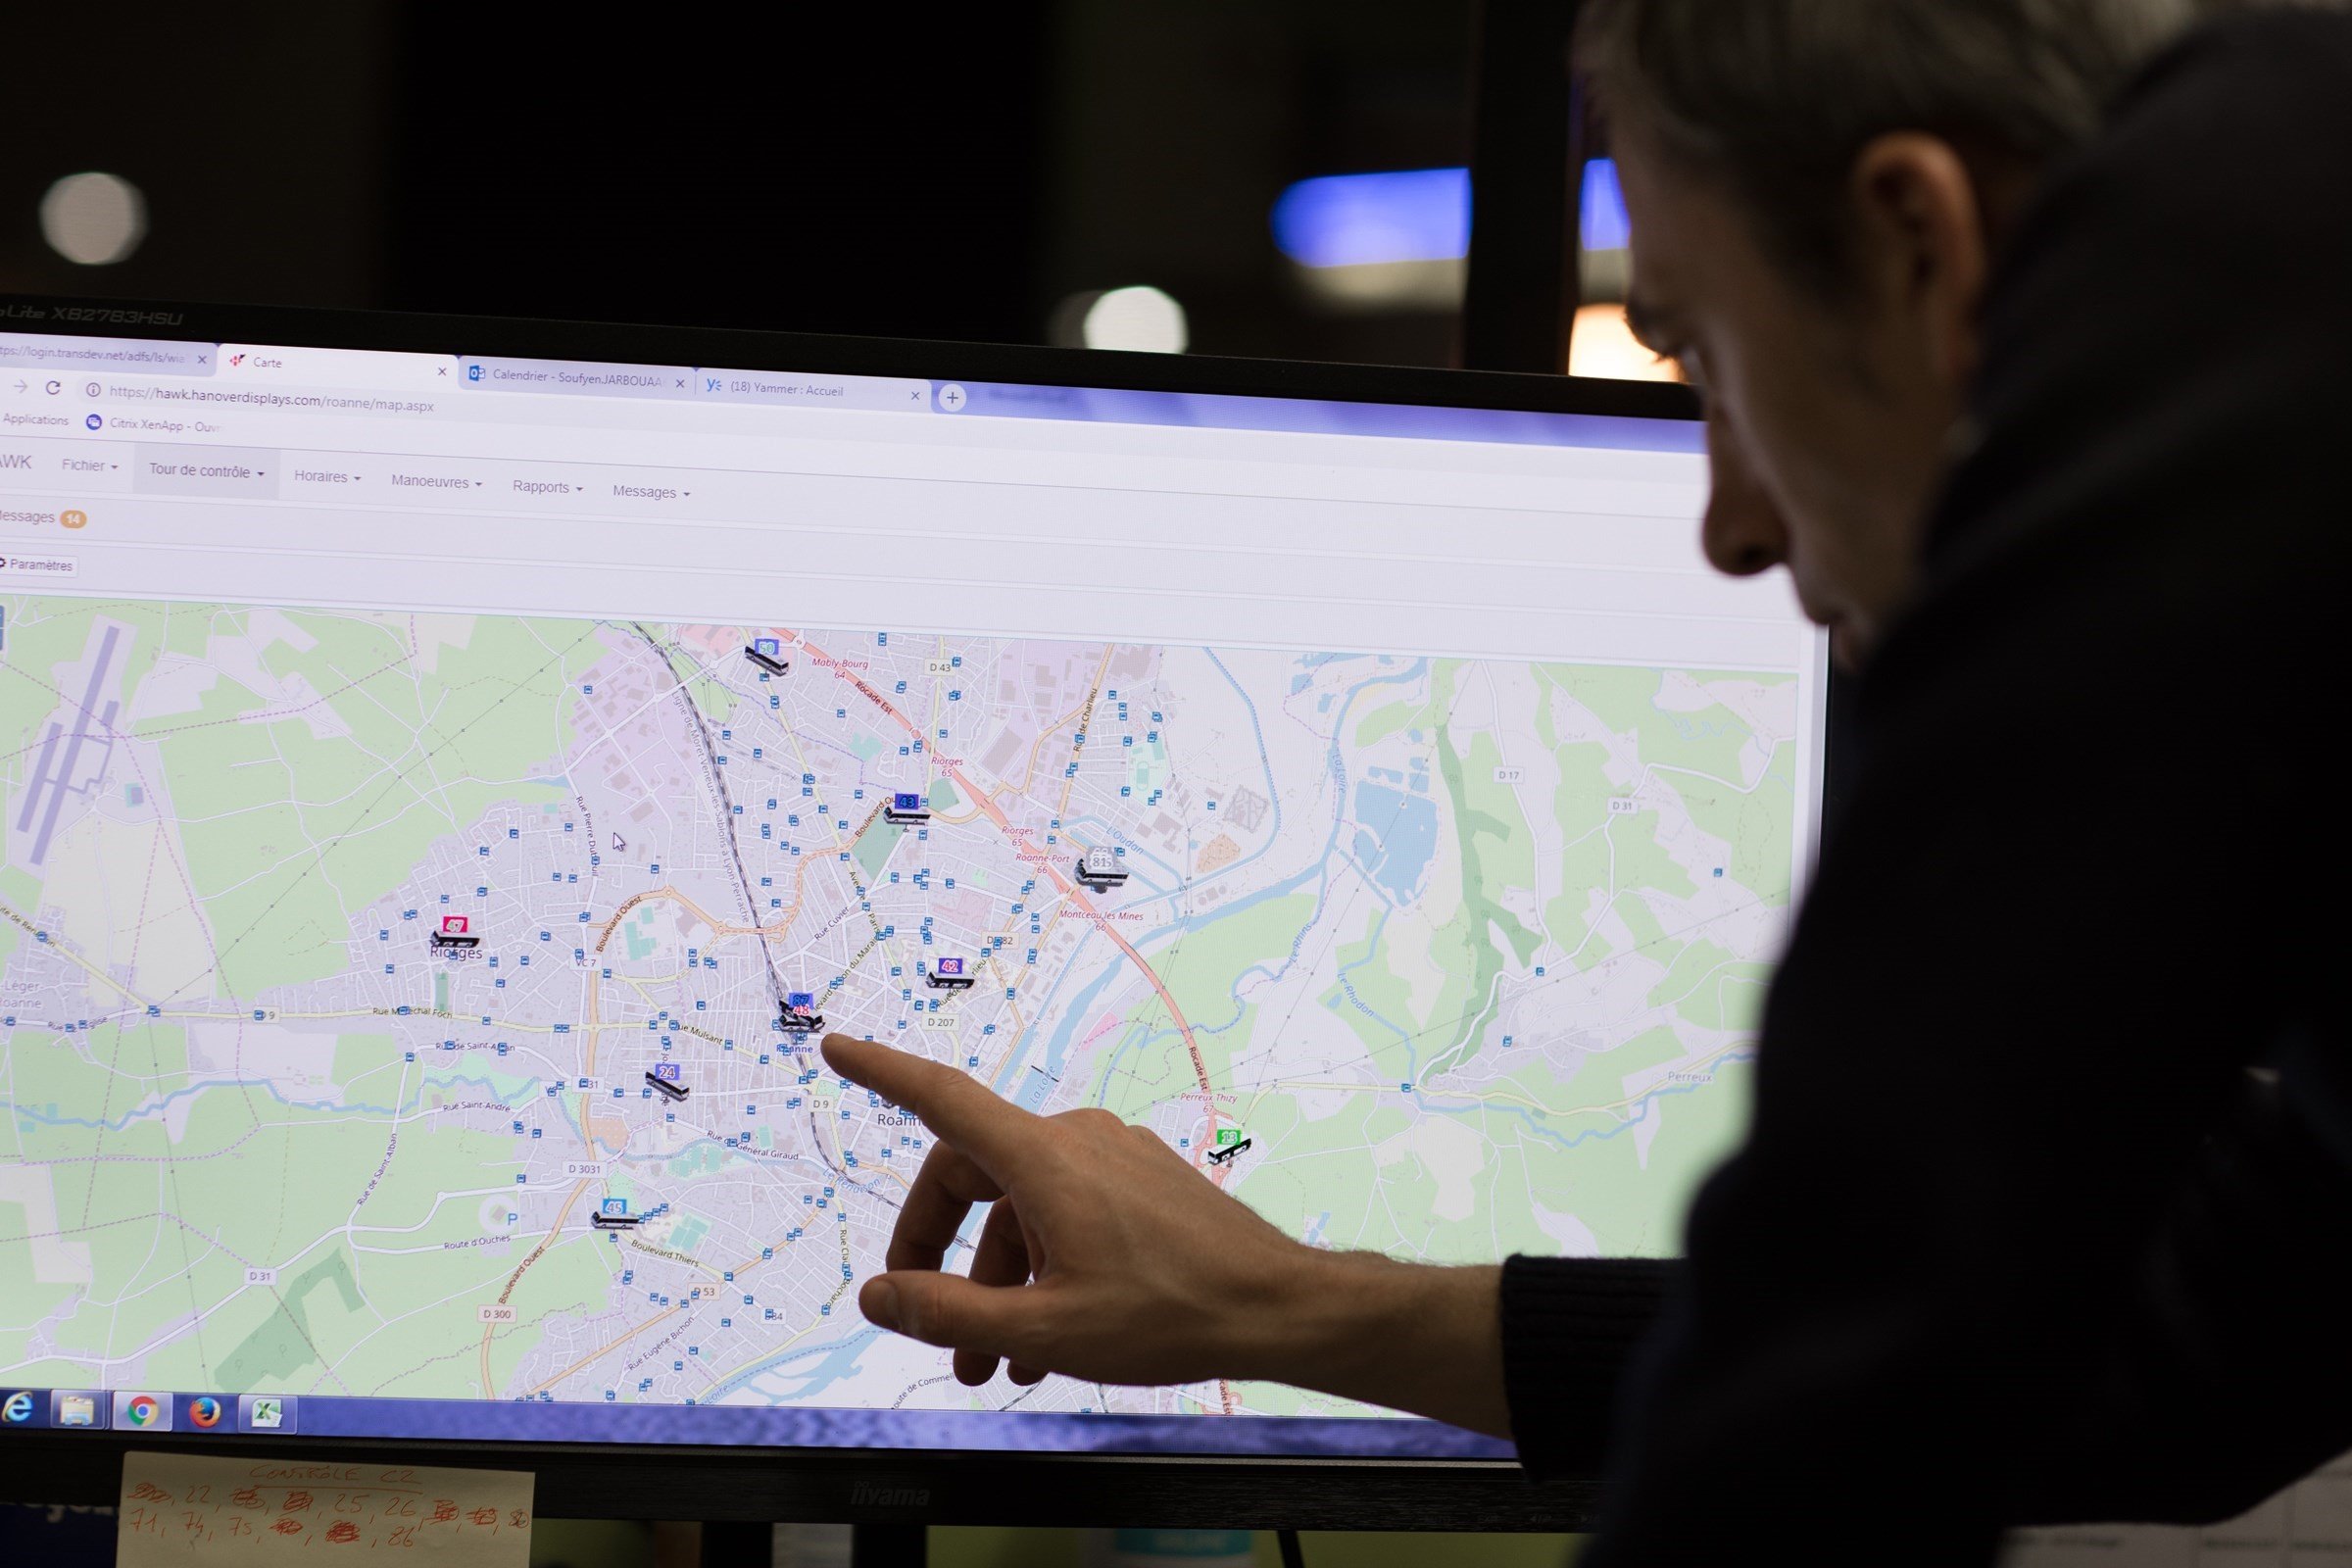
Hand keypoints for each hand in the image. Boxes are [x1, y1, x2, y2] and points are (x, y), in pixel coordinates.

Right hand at [822, 1031, 1309, 1388]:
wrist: (1275, 1308)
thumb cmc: (1171, 1313)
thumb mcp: (1044, 1329)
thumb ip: (950, 1313)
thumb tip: (879, 1296)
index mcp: (1044, 1159)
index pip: (942, 1100)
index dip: (882, 1073)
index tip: (839, 1048)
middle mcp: (1075, 1141)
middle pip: (972, 1176)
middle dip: (940, 1252)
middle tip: (923, 1317)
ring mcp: (1112, 1158)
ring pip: (1021, 1208)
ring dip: (996, 1280)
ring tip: (992, 1363)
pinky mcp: (1140, 1182)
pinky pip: (1065, 1213)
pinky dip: (1040, 1267)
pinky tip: (1045, 1338)